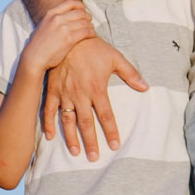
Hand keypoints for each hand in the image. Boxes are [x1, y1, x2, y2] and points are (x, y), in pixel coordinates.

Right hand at [23, 0, 94, 70]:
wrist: (34, 58)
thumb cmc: (38, 44)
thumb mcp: (43, 25)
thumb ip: (53, 19)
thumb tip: (66, 16)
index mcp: (51, 14)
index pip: (70, 3)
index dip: (80, 6)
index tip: (84, 10)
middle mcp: (58, 19)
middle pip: (80, 13)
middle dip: (87, 17)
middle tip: (89, 22)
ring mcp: (64, 28)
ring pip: (85, 23)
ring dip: (90, 26)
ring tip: (91, 30)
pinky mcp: (69, 39)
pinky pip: (86, 32)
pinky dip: (92, 33)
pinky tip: (92, 36)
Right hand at [43, 37, 147, 158]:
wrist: (70, 37)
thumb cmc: (94, 48)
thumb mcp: (115, 58)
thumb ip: (130, 74)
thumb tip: (145, 87)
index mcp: (97, 89)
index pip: (106, 115)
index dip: (111, 131)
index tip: (115, 145)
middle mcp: (80, 94)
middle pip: (87, 123)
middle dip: (91, 142)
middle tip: (94, 157)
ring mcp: (65, 93)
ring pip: (68, 120)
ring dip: (71, 137)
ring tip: (76, 152)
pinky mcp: (53, 90)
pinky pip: (49, 110)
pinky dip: (48, 124)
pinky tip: (50, 137)